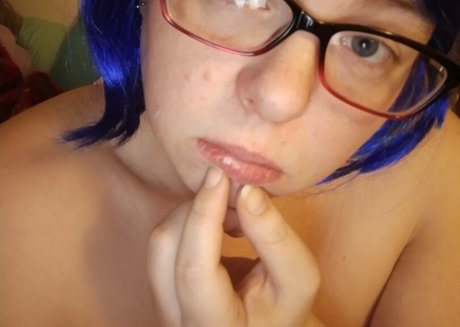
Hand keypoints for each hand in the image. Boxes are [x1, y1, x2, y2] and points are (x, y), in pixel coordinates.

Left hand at [147, 167, 320, 326]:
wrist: (266, 326)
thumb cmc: (284, 307)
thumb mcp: (298, 278)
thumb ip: (276, 238)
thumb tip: (247, 190)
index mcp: (212, 326)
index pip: (193, 269)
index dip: (204, 214)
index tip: (221, 175)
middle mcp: (174, 318)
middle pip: (165, 247)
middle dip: (200, 208)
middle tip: (239, 198)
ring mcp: (162, 304)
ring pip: (160, 240)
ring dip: (195, 212)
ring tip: (236, 215)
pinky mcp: (160, 285)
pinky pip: (164, 241)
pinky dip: (191, 219)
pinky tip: (221, 222)